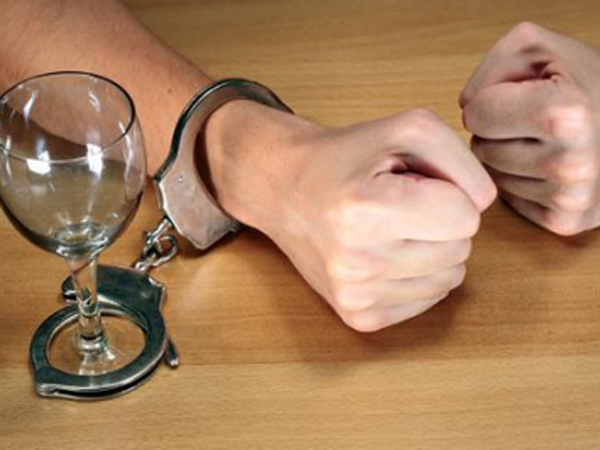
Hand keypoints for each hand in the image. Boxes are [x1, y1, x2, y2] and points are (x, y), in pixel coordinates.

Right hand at [206, 102, 495, 331]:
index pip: (466, 218)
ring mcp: (355, 295)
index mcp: (364, 210)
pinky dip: (417, 274)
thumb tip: (482, 208)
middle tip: (398, 203)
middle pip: (461, 250)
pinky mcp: (358, 317)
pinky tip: (384, 252)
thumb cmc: (348, 158)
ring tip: (389, 226)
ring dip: (431, 248)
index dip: (449, 192)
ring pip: (450, 278)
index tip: (413, 182)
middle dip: (441, 220)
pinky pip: (429, 299)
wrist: (286, 190)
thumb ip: (461, 158)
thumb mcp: (407, 128)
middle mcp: (356, 262)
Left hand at [460, 22, 599, 235]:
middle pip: (480, 149)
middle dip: (498, 132)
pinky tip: (549, 166)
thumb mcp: (541, 50)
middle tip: (534, 121)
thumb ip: (492, 66)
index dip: (489, 101)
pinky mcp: (565, 222)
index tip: (517, 96)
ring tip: (545, 141)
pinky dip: (521, 183)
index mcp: (565, 115)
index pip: (476, 115)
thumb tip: (466, 108)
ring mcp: (570, 198)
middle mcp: (571, 164)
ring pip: (492, 177)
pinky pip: (509, 200)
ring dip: (507, 158)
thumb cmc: (587, 84)